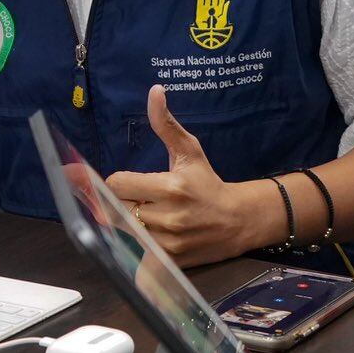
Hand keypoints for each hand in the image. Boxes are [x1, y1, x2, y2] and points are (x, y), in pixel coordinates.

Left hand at [103, 86, 265, 266]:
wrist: (238, 221)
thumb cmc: (208, 182)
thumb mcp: (189, 151)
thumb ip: (166, 124)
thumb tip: (155, 91)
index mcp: (171, 186)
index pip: (117, 184)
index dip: (115, 181)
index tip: (121, 181)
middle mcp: (168, 216)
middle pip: (116, 209)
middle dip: (116, 202)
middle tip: (125, 197)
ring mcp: (169, 243)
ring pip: (124, 231)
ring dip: (125, 223)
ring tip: (138, 214)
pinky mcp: (171, 261)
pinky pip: (137, 257)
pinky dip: (134, 249)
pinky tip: (141, 238)